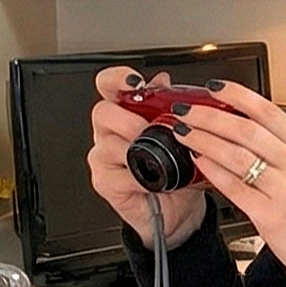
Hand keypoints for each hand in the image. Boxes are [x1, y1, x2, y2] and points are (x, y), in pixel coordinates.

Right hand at [88, 68, 209, 248]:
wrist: (180, 207)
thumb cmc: (179, 168)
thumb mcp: (183, 133)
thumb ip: (171, 106)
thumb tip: (165, 80)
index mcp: (125, 111)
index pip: (109, 84)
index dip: (117, 79)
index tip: (135, 83)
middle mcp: (109, 131)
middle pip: (102, 112)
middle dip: (129, 119)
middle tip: (150, 128)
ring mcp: (104, 157)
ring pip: (107, 144)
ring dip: (135, 148)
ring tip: (158, 155)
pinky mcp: (105, 182)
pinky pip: (118, 175)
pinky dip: (139, 176)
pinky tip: (155, 179)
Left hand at [170, 81, 285, 286]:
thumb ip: (284, 154)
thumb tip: (247, 135)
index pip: (269, 112)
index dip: (238, 95)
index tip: (215, 87)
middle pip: (247, 129)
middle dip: (210, 116)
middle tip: (186, 109)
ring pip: (236, 154)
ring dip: (204, 140)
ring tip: (184, 132)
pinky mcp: (271, 216)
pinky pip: (234, 187)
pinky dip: (212, 171)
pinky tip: (198, 162)